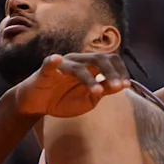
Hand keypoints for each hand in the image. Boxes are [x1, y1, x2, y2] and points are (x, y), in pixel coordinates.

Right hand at [13, 53, 130, 117]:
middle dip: (111, 72)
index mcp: (89, 66)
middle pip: (98, 58)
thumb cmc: (63, 100)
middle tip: (118, 87)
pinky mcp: (45, 71)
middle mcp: (77, 61)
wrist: (37, 105)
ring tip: (98, 92)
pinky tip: (56, 59)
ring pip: (78, 67)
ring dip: (90, 79)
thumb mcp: (89, 99)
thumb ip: (104, 90)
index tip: (126, 85)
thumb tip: (122, 86)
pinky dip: (52, 61)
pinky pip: (49, 63)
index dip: (120, 71)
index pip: (109, 60)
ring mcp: (61, 65)